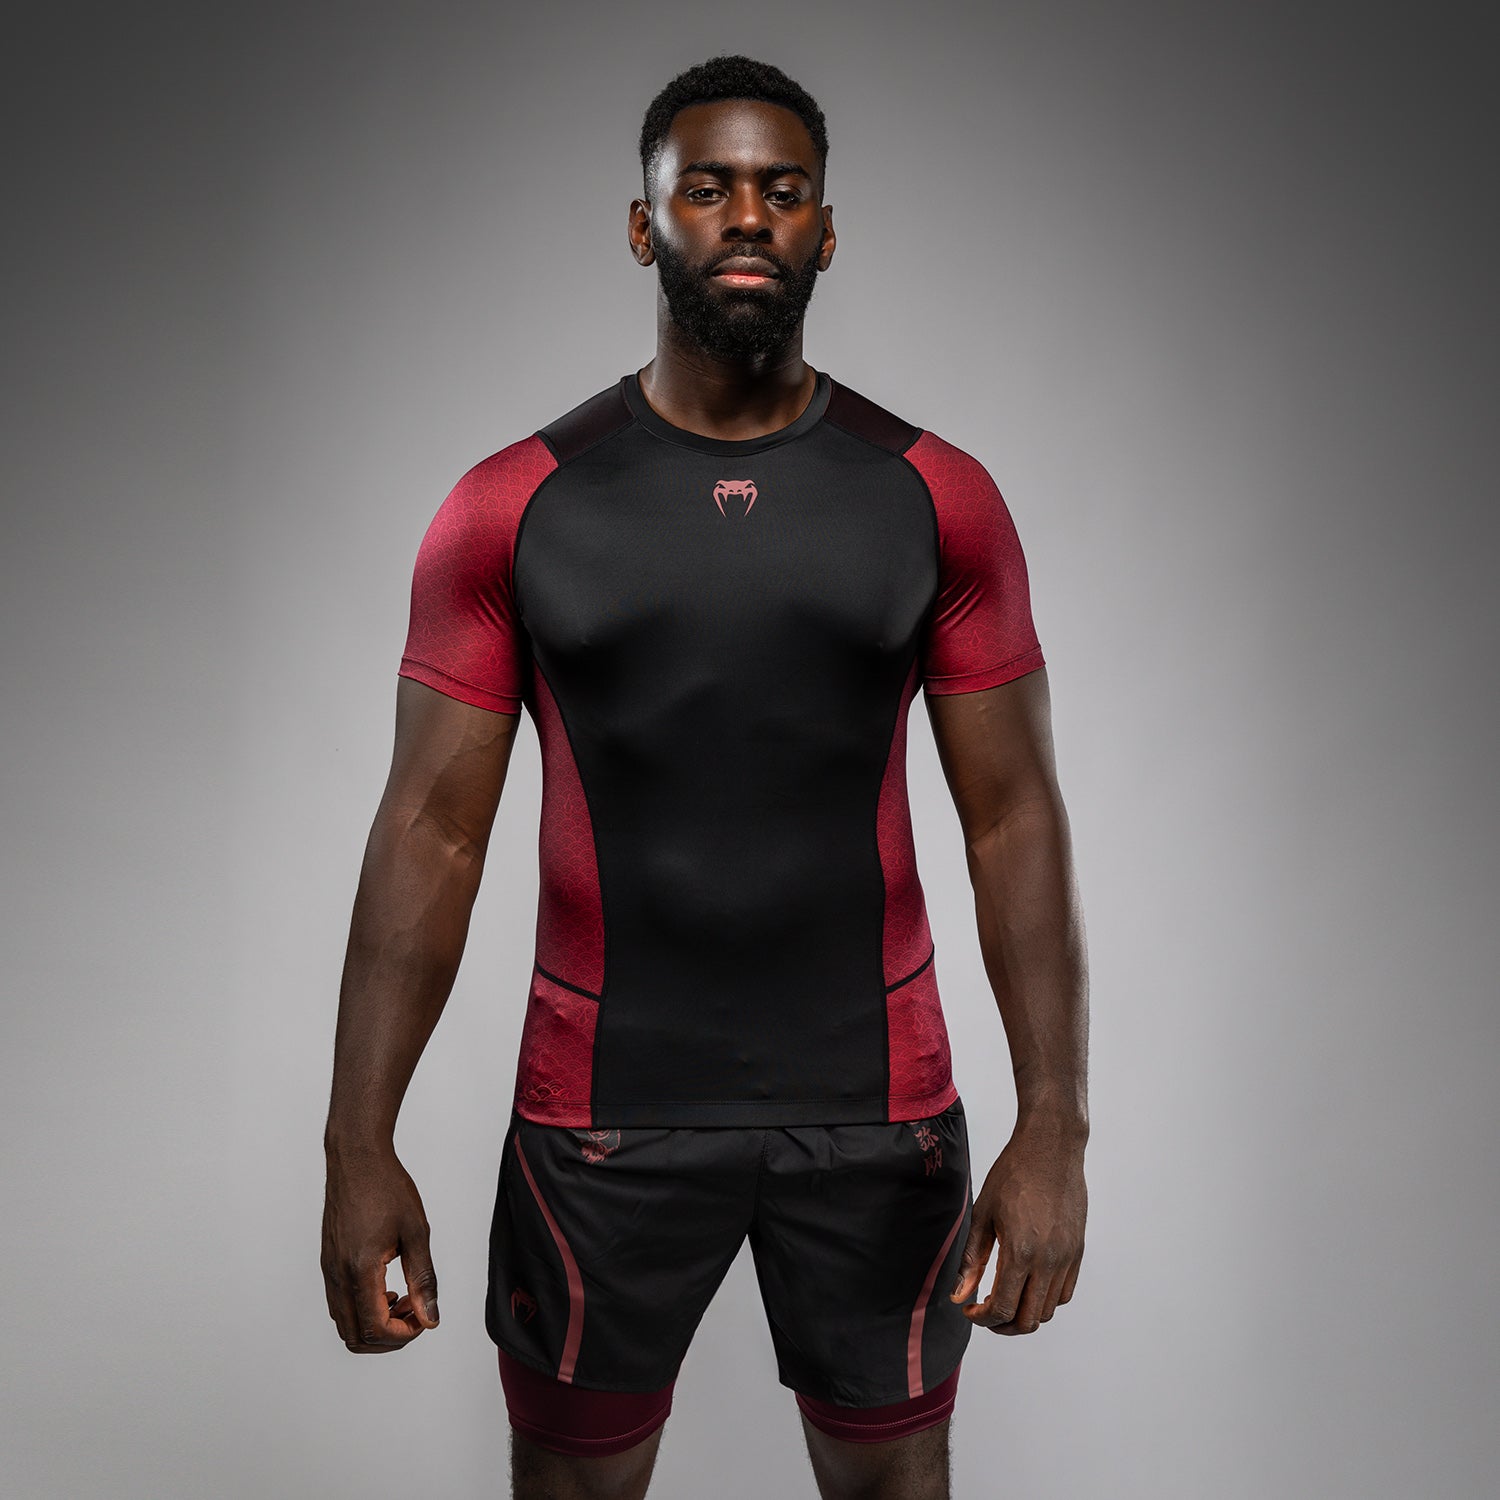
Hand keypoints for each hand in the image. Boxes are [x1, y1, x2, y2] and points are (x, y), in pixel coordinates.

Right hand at [321, 1145, 439, 1351]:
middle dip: (389, 1337)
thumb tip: (431, 1317)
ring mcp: (329, 1270)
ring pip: (345, 1323)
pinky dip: (362, 1309)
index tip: (424, 1319)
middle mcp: (338, 1275)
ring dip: (375, 1324)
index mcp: (360, 1269)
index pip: (375, 1329)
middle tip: (416, 1312)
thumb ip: (423, 1278)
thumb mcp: (416, 1232)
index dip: (403, 1335)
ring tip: (404, 1298)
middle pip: (355, 1337)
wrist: (356, 1158)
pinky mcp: (328, 1261)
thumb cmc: (386, 1187)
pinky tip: (387, 1288)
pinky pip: (340, 1303)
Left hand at [949, 1117, 1085, 1333]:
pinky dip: (1045, 1300)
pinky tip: (1027, 1286)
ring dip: (1024, 1315)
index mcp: (1020, 1252)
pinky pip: (1064, 1293)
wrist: (1050, 1148)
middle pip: (1028, 1320)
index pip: (1003, 1309)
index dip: (982, 1318)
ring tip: (1004, 1299)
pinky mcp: (1078, 1251)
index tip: (969, 1309)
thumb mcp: (983, 1214)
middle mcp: (1048, 1261)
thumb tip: (959, 1295)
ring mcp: (1067, 1258)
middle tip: (984, 1312)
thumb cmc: (1013, 1174)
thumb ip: (971, 1260)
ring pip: (1048, 1311)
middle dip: (1002, 1325)